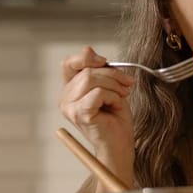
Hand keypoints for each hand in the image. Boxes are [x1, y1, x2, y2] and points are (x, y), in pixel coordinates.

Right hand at [59, 46, 135, 181]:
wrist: (120, 143)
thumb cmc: (116, 118)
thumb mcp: (110, 87)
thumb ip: (99, 70)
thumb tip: (87, 49)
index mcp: (70, 90)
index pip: (69, 63)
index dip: (87, 57)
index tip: (105, 61)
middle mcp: (65, 98)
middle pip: (87, 70)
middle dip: (113, 75)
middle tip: (127, 86)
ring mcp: (69, 107)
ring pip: (92, 79)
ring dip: (115, 86)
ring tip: (121, 98)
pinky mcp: (79, 114)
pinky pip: (98, 93)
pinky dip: (113, 97)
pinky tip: (116, 106)